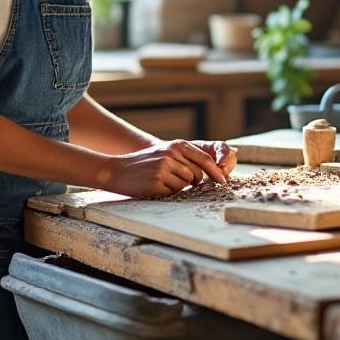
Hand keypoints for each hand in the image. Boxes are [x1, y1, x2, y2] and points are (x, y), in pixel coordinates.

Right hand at [104, 139, 230, 197]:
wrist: (116, 170)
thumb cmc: (143, 163)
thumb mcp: (165, 152)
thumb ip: (185, 158)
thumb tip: (210, 171)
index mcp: (176, 145)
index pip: (204, 159)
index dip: (215, 172)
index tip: (222, 182)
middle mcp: (172, 155)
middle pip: (197, 175)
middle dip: (192, 182)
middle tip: (174, 180)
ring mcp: (164, 169)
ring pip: (185, 185)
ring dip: (177, 187)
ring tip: (161, 181)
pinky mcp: (157, 183)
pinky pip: (172, 193)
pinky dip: (166, 193)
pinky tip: (154, 187)